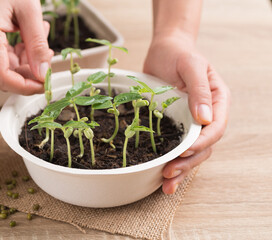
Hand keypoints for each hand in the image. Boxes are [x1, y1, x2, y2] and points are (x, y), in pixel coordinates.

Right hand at [0, 0, 53, 94]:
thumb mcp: (30, 11)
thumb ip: (38, 44)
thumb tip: (43, 73)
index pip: (2, 77)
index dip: (25, 87)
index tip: (44, 84)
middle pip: (3, 76)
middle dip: (29, 74)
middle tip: (48, 61)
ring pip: (5, 68)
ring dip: (27, 62)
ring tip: (41, 42)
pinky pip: (2, 58)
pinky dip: (20, 55)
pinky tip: (30, 40)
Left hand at [143, 33, 229, 193]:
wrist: (164, 50)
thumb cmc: (180, 54)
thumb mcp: (191, 66)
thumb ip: (199, 90)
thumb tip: (205, 119)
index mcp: (217, 102)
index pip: (215, 128)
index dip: (202, 142)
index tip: (185, 150)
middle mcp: (207, 116)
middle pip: (204, 146)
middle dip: (188, 162)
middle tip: (169, 172)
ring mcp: (191, 122)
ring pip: (191, 152)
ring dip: (180, 169)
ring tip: (166, 184)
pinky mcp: (175, 125)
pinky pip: (176, 147)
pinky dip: (171, 162)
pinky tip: (161, 176)